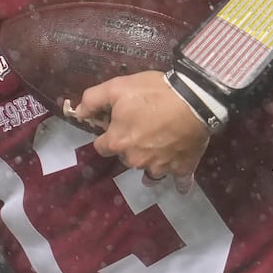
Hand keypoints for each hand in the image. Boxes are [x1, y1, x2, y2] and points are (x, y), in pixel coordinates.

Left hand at [69, 70, 209, 191]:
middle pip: (125, 157)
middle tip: (143, 128)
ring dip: (150, 164)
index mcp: (116, 143)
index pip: (101, 146)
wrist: (195, 98)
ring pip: (149, 172)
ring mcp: (159, 166)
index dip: (107, 134)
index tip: (117, 124)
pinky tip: (180, 185)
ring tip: (157, 152)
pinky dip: (179, 182)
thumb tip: (78, 112)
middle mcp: (134, 160)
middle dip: (130, 146)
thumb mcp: (117, 87)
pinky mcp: (181, 167)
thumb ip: (92, 99)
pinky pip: (179, 181)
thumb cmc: (153, 92)